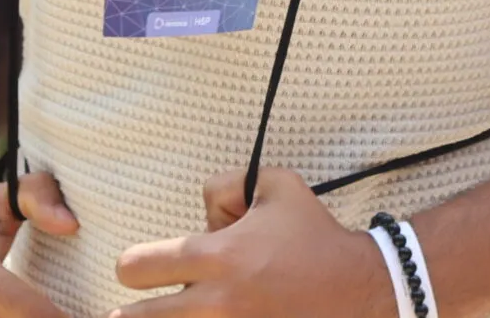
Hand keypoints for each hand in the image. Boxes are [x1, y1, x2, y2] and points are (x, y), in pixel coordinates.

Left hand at [109, 166, 388, 317]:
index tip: (143, 268)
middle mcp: (214, 301)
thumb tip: (203, 212)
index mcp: (216, 256)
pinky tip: (213, 316)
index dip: (133, 265)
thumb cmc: (313, 234)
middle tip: (148, 305)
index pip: (134, 266)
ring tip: (180, 311)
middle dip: (133, 310)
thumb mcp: (276, 184)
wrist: (357, 287)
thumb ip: (226, 184)